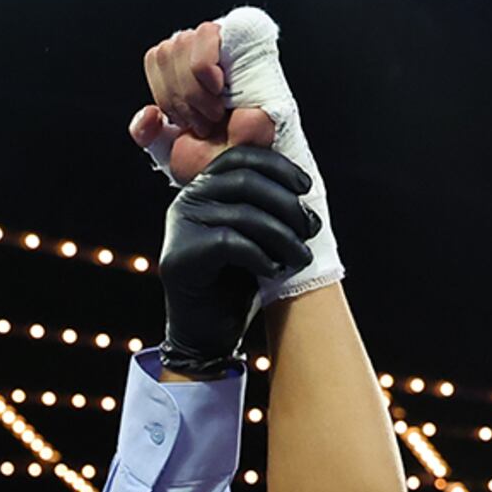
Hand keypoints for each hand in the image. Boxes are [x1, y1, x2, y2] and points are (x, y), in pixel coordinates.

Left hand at [132, 20, 278, 185]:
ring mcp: (227, 45)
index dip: (165, 93)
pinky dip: (203, 69)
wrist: (242, 170)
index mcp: (189, 73)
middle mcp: (207, 55)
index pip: (157, 57)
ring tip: (215, 112)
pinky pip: (205, 35)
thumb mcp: (168, 149)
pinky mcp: (246, 38)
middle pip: (166, 50)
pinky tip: (220, 89)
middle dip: (180, 97)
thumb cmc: (216, 161)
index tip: (186, 122)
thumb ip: (146, 132)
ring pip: (181, 42)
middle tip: (204, 122)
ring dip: (194, 90)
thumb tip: (147, 114)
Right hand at [152, 147, 317, 375]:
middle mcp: (187, 200)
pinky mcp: (180, 256)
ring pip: (243, 214)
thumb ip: (266, 206)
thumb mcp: (255, 236)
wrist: (208, 333)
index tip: (306, 189)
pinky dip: (260, 257)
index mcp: (204, 188)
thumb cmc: (236, 284)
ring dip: (282, 236)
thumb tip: (303, 185)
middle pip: (246, 182)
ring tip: (301, 257)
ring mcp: (180, 227)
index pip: (241, 158)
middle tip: (312, 229)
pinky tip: (274, 271)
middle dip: (287, 205)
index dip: (278, 167)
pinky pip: (230, 243)